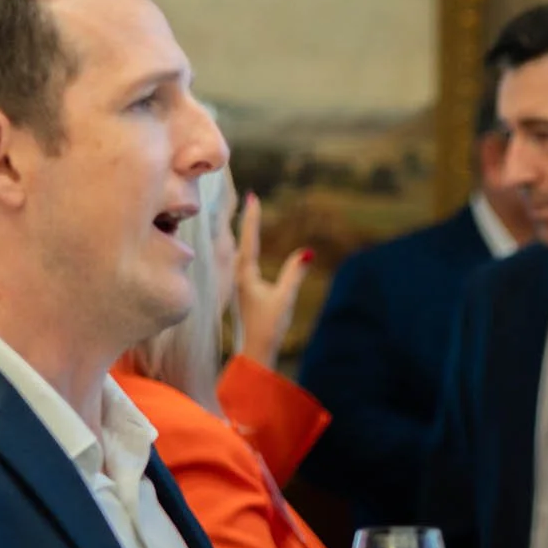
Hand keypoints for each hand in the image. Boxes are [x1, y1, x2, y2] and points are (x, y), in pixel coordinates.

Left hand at [234, 192, 313, 370]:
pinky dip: (248, 248)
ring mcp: (241, 284)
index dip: (252, 218)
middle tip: (250, 199)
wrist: (255, 350)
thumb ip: (294, 274)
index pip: (250, 240)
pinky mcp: (245, 291)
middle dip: (247, 220)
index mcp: (245, 275)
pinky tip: (250, 249)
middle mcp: (239, 276)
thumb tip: (307, 252)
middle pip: (242, 241)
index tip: (253, 197)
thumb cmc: (269, 326)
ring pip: (241, 251)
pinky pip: (245, 261)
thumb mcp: (285, 298)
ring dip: (247, 234)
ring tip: (249, 216)